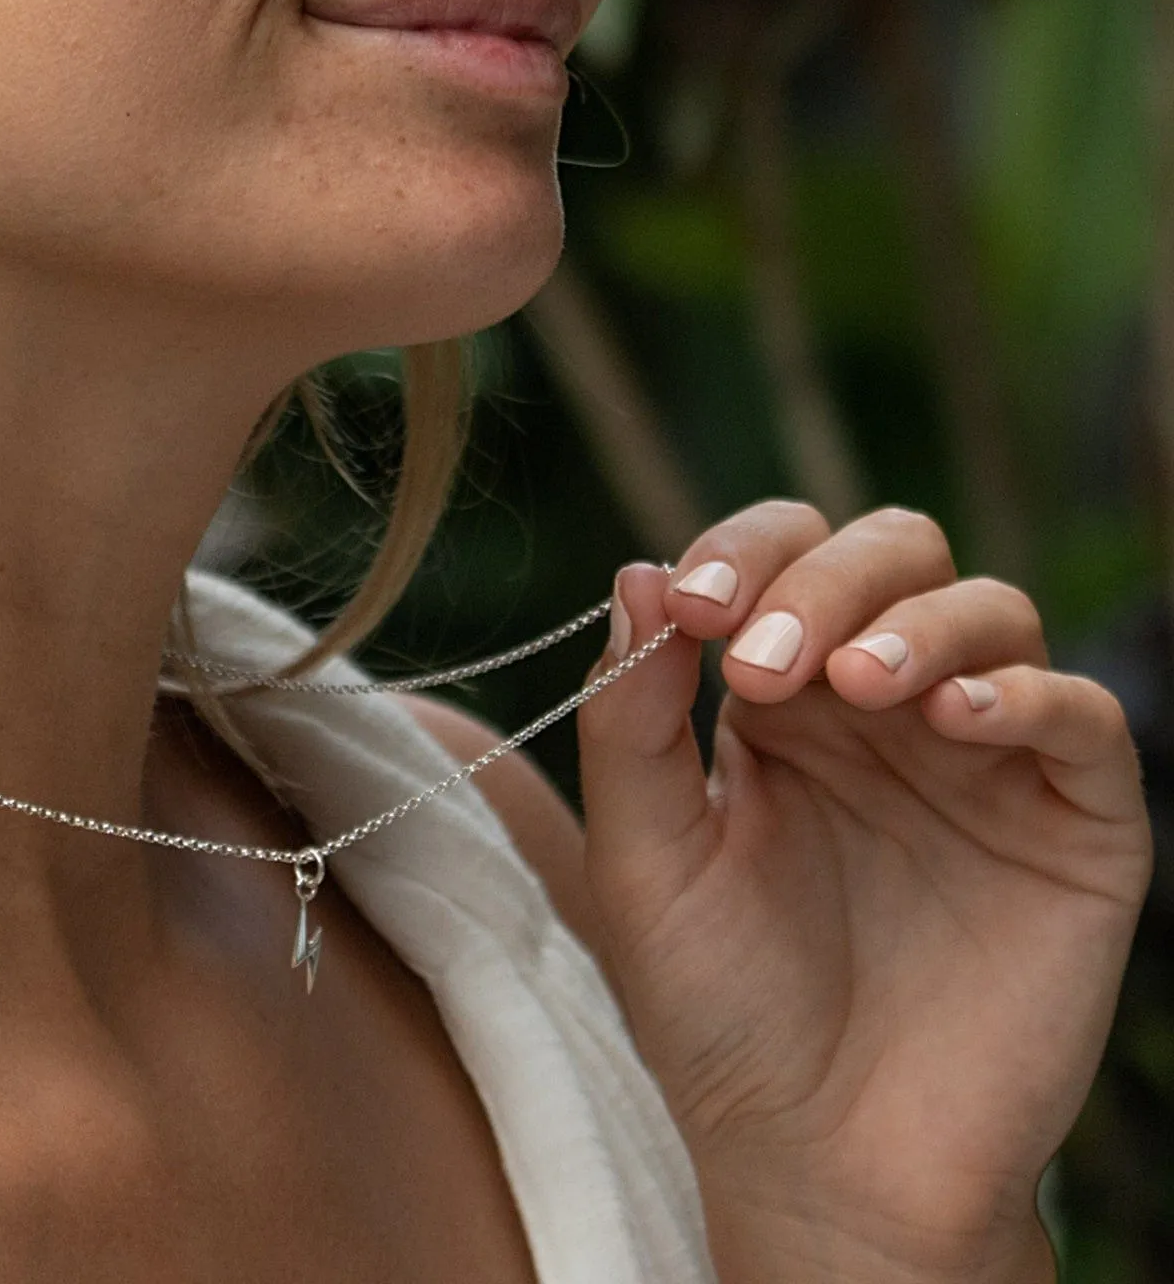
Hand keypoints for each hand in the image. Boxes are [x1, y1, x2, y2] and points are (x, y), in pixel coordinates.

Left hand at [577, 502, 1150, 1283]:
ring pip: (989, 608)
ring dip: (915, 621)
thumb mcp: (644, 855)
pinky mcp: (1074, 828)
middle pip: (888, 551)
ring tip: (856, 686)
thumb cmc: (718, 1011)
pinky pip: (1084, 719)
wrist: (819, 1164)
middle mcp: (885, 708)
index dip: (739, 553)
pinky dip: (1027, 693)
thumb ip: (631, 717)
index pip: (780, 555)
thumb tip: (637, 571)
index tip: (689, 607)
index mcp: (780, 699)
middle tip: (755, 666)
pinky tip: (953, 718)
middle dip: (819, 579)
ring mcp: (983, 760)